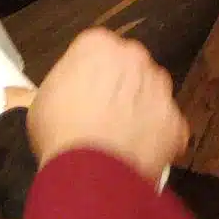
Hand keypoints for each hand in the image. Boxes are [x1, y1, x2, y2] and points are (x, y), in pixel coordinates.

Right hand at [30, 28, 187, 182]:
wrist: (88, 175)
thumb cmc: (59, 135)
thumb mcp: (44, 100)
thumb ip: (65, 84)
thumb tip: (74, 92)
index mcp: (97, 44)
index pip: (98, 50)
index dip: (92, 75)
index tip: (86, 95)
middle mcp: (134, 56)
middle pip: (130, 67)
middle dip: (121, 88)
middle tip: (104, 117)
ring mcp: (159, 87)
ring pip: (152, 93)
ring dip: (141, 110)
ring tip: (120, 140)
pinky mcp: (175, 119)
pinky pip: (167, 127)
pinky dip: (157, 139)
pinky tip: (137, 155)